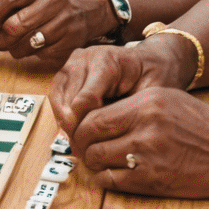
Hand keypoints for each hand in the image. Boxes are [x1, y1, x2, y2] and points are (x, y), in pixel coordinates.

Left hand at [0, 0, 109, 66]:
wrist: (90, 11)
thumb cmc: (49, 4)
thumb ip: (2, 9)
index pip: (3, 0)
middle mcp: (51, 0)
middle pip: (14, 26)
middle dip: (0, 40)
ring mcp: (63, 21)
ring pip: (26, 45)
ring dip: (14, 50)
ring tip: (16, 45)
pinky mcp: (71, 41)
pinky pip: (42, 56)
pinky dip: (33, 56)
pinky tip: (37, 47)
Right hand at [50, 40, 192, 137]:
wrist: (149, 62)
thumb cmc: (152, 78)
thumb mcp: (150, 95)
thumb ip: (130, 111)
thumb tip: (111, 137)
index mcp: (107, 62)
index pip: (85, 100)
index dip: (84, 127)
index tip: (89, 148)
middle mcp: (86, 58)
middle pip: (68, 99)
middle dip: (73, 127)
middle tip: (82, 151)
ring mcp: (74, 62)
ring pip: (57, 98)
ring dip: (65, 121)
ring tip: (77, 141)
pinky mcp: (68, 69)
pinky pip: (56, 94)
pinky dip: (61, 113)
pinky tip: (73, 127)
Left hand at [71, 86, 208, 200]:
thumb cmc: (204, 127)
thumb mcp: (168, 99)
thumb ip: (132, 106)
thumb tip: (95, 116)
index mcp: (146, 102)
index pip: (94, 114)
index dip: (81, 125)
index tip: (81, 131)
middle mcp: (144, 126)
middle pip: (89, 137)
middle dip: (81, 144)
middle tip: (83, 148)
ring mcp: (147, 155)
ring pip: (96, 160)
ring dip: (93, 163)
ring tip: (99, 161)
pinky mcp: (152, 180)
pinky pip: (112, 181)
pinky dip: (107, 179)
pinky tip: (114, 174)